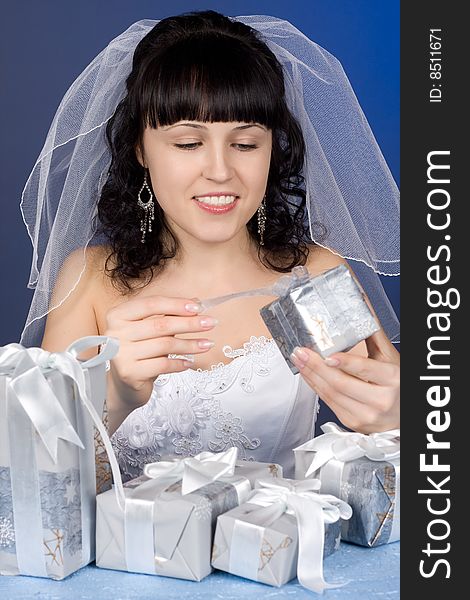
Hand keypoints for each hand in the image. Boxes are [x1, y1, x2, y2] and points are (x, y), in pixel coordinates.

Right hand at [104, 295, 216, 412]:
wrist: (123, 385)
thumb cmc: (139, 352)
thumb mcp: (150, 330)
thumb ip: (168, 314)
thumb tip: (195, 302)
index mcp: (118, 315)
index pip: (151, 304)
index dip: (176, 304)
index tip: (197, 307)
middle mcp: (115, 333)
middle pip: (160, 324)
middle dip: (189, 323)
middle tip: (210, 323)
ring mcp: (121, 354)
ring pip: (165, 345)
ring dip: (190, 344)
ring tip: (207, 344)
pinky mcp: (130, 373)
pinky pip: (163, 365)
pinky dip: (180, 362)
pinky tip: (190, 362)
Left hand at [290, 328, 399, 432]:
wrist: (403, 414)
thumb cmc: (399, 384)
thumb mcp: (391, 359)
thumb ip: (374, 334)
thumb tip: (363, 305)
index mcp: (393, 379)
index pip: (365, 370)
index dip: (345, 363)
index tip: (328, 355)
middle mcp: (380, 400)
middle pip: (341, 383)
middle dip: (316, 366)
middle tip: (302, 352)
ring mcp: (365, 415)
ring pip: (331, 394)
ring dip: (311, 376)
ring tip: (300, 360)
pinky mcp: (352, 422)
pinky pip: (328, 403)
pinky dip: (315, 387)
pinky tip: (308, 375)